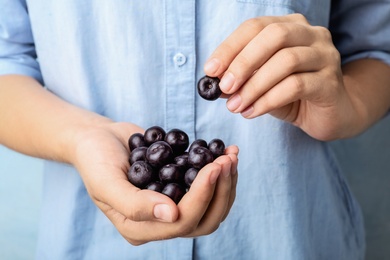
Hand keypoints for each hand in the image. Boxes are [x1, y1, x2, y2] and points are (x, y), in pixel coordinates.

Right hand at [70, 122, 238, 244]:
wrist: (98, 139)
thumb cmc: (96, 159)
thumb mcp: (106, 181)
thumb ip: (134, 204)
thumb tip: (171, 215)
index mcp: (139, 229)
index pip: (182, 222)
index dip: (202, 196)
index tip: (213, 166)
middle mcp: (159, 223)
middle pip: (205, 219)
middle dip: (221, 190)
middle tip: (227, 160)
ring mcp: (172, 206)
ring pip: (213, 207)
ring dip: (226, 182)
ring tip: (230, 155)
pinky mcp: (180, 189)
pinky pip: (209, 190)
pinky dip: (221, 174)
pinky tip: (225, 153)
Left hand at [205, 13, 353, 139]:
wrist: (332, 114)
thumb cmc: (293, 95)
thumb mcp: (261, 84)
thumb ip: (241, 79)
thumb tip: (213, 82)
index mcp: (291, 26)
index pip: (256, 26)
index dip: (230, 47)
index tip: (210, 70)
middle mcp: (312, 35)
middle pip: (274, 36)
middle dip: (243, 62)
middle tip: (224, 87)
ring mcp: (325, 56)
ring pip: (286, 61)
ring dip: (254, 86)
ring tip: (235, 106)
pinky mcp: (331, 82)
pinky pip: (296, 86)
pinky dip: (268, 100)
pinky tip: (252, 113)